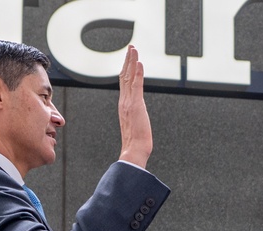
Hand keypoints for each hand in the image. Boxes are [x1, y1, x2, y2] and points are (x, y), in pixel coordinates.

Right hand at [118, 45, 152, 167]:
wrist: (133, 150)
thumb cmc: (135, 143)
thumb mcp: (135, 125)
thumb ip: (135, 117)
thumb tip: (138, 117)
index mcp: (124, 105)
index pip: (125, 83)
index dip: (126, 69)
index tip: (129, 58)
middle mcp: (124, 101)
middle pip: (125, 76)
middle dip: (128, 60)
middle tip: (131, 47)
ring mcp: (129, 102)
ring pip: (129, 77)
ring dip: (132, 61)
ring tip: (134, 49)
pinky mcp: (135, 105)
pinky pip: (136, 85)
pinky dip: (137, 73)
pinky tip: (139, 63)